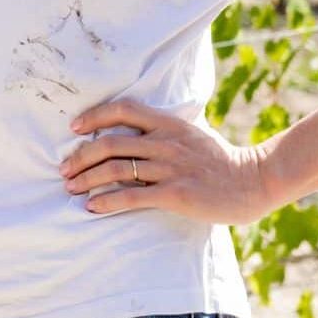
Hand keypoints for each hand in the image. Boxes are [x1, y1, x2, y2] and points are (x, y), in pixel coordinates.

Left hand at [59, 98, 273, 223]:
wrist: (252, 182)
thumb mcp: (191, 135)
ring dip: (87, 179)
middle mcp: (165, 142)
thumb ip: (163, 132)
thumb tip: (132, 135)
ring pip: (115, 169)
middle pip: (110, 143)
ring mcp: (170, 167)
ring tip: (71, 188)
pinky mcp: (175, 193)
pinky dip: (106, 202)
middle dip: (80, 156)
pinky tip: (92, 207)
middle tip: (64, 169)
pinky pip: (132, 196)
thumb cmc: (219, 160)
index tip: (74, 128)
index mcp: (168, 123)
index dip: (94, 116)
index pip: (123, 110)